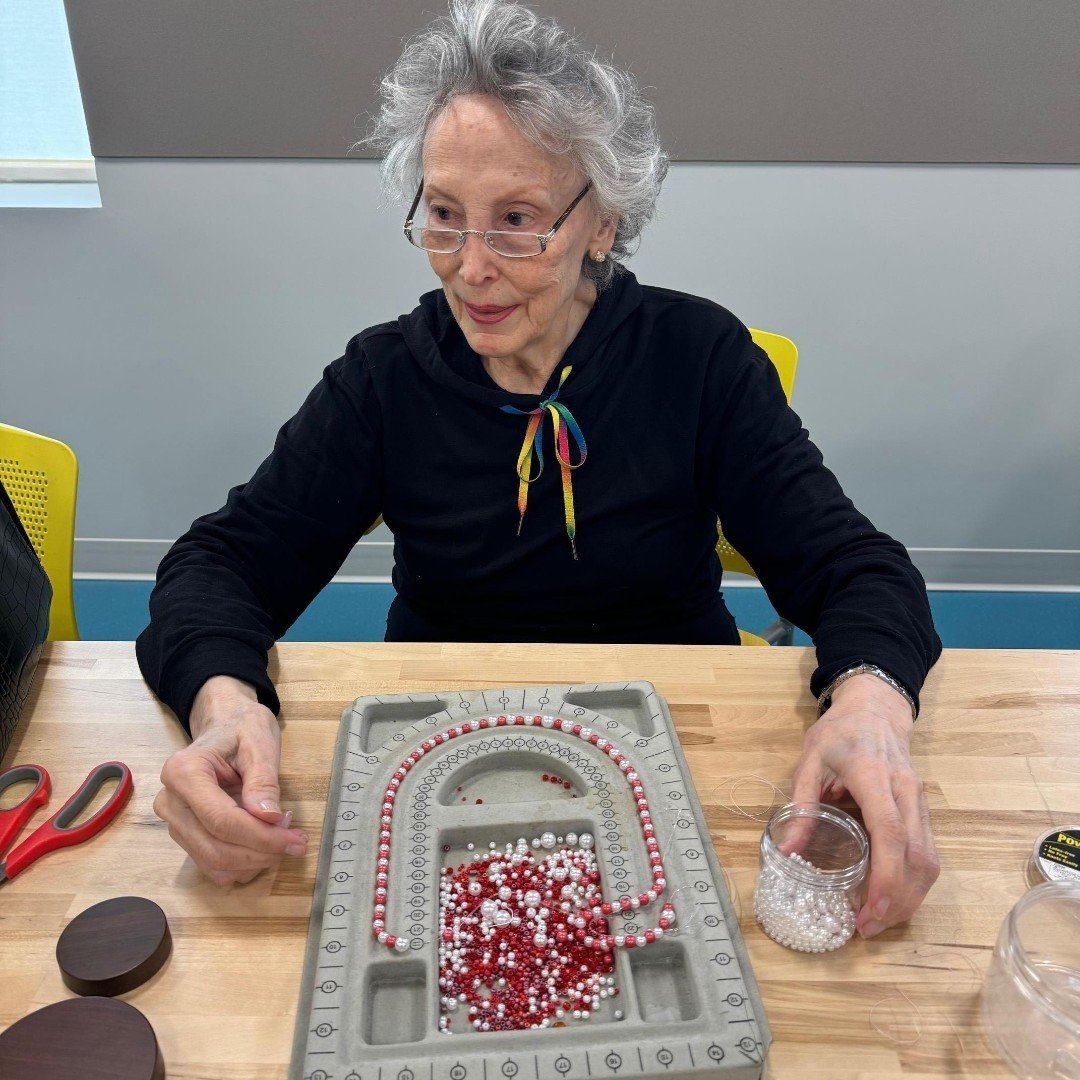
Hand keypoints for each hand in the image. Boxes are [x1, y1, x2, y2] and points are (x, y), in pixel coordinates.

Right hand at [154, 676, 308, 884]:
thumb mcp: (260, 744)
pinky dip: (241, 864)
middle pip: (214, 846)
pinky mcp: (185, 834)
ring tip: (283, 837)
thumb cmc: (242, 728)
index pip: (221, 820)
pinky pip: (211, 864)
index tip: (295, 840)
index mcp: (184, 772)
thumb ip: (263, 781)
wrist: (224, 723)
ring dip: (253, 861)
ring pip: (212, 862)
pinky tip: (264, 844)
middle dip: (260, 853)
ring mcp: (174, 821)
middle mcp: (170, 801)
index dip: (260, 837)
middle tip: (296, 842)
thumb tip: (269, 818)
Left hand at [790, 673, 938, 937]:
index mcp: (873, 777)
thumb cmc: (839, 732)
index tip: (869, 911)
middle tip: (870, 928)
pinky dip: (916, 881)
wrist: (876, 706)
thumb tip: (786, 851)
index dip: (886, 878)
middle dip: (899, 901)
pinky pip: (928, 851)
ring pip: (930, 858)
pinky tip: (895, 898)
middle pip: (918, 856)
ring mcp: (920, 801)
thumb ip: (801, 804)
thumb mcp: (808, 759)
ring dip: (911, 897)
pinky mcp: (924, 810)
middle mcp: (905, 792)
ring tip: (880, 921)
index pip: (890, 833)